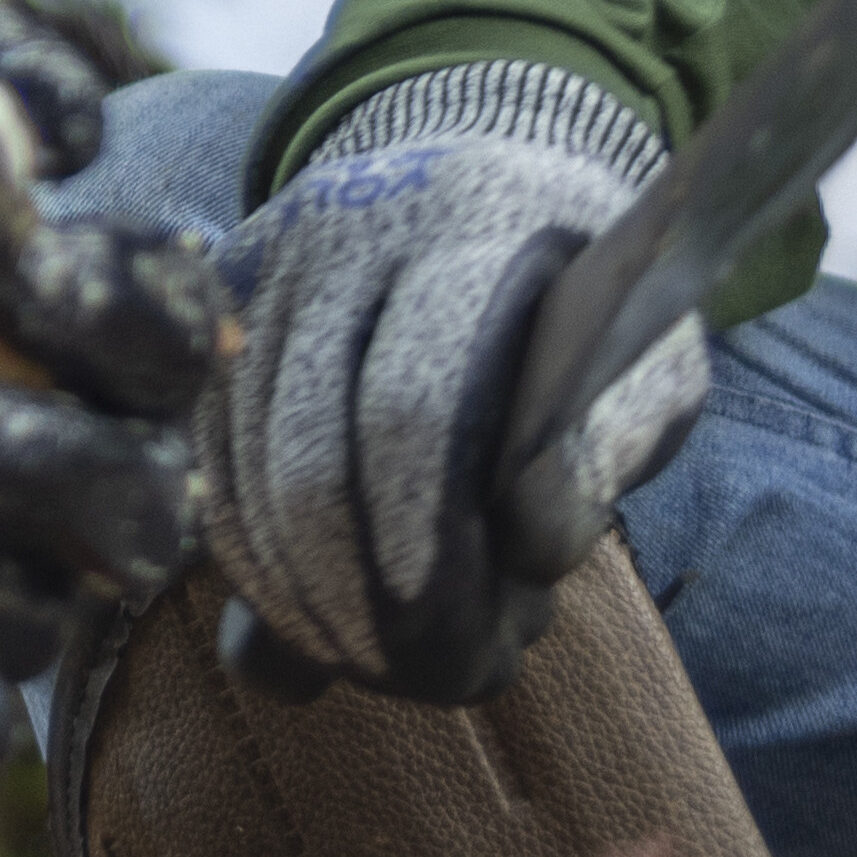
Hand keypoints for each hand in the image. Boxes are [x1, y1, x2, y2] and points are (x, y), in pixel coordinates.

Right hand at [195, 57, 676, 703]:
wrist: (490, 178)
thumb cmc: (589, 304)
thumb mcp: (651, 360)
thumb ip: (604, 451)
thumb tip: (526, 550)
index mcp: (472, 218)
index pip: (416, 409)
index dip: (429, 555)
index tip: (475, 656)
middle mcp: (340, 224)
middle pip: (305, 457)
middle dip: (360, 608)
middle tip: (430, 678)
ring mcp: (259, 265)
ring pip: (240, 476)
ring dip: (302, 603)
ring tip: (387, 659)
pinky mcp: (211, 314)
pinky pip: (204, 466)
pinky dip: (251, 563)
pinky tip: (314, 620)